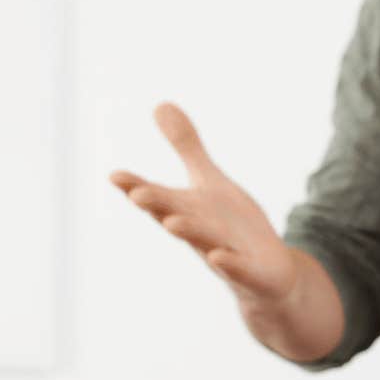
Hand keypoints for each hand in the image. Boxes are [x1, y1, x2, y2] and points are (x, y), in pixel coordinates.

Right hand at [110, 102, 300, 304]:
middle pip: (174, 216)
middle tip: (137, 194)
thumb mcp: (209, 181)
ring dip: (187, 232)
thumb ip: (185, 146)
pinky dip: (228, 264)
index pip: (158, 196)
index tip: (115, 175)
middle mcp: (199, 232)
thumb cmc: (230, 227)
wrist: (265, 275)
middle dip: (157, 205)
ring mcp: (223, 254)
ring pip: (202, 242)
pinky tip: (217, 257)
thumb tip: (160, 104)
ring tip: (172, 222)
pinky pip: (238, 270)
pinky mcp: (250, 274)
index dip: (137, 187)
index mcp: (187, 209)